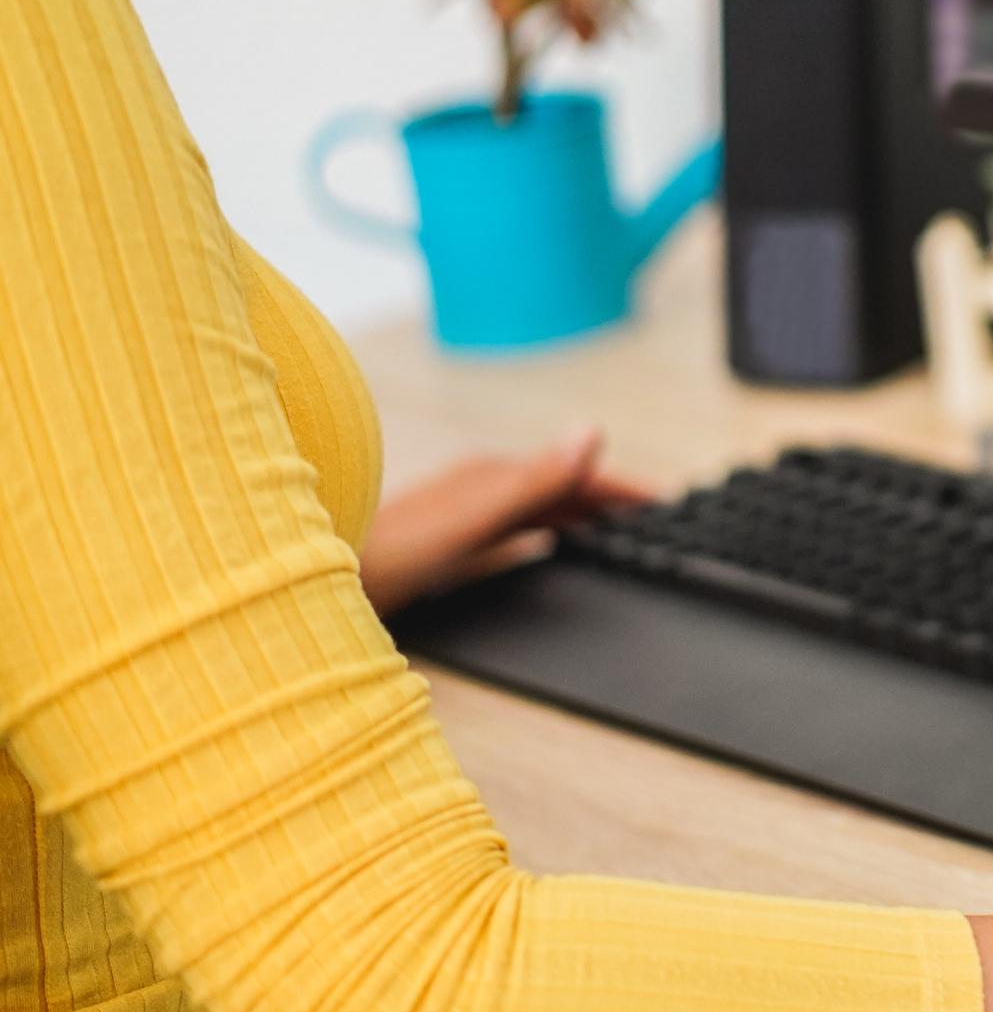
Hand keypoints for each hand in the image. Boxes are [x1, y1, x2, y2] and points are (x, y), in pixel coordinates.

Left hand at [359, 428, 656, 616]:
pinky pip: (513, 533)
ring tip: (615, 531)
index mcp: (490, 476)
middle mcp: (478, 489)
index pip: (575, 473)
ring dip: (578, 515)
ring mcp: (460, 516)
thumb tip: (592, 431)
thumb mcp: (474, 518)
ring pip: (537, 510)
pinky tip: (543, 549)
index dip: (621, 488)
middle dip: (606, 499)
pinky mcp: (442, 544)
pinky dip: (545, 535)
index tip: (664, 501)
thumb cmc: (387, 555)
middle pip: (559, 489)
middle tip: (653, 519)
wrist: (309, 581)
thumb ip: (535, 479)